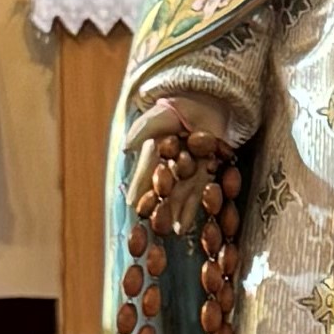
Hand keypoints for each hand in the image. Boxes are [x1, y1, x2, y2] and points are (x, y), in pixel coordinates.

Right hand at [132, 93, 238, 213]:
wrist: (206, 104)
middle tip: (152, 225)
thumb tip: (126, 147)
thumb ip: (143, 130)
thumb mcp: (158, 117)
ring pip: (179, 195)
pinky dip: (192, 208)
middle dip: (158, 207)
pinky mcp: (205, 173)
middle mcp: (168, 166)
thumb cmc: (177, 109)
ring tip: (170, 230)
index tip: (132, 204)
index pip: (145, 173)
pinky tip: (185, 224)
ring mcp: (186, 172)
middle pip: (162, 189)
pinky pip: (198, 193)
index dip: (140, 188)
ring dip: (174, 212)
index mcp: (153, 153)